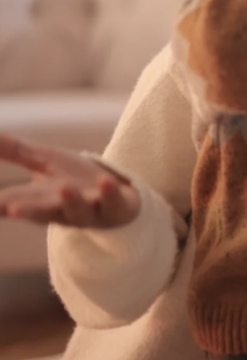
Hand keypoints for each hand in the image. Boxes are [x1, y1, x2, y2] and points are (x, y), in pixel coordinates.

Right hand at [0, 132, 139, 227]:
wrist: (117, 199)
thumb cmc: (74, 180)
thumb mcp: (44, 162)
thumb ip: (15, 151)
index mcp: (37, 202)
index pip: (10, 204)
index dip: (0, 206)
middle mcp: (60, 210)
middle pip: (41, 212)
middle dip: (28, 211)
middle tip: (12, 208)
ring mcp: (89, 211)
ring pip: (78, 210)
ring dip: (71, 200)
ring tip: (65, 187)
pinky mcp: (115, 208)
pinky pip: (113, 202)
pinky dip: (109, 192)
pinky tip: (105, 180)